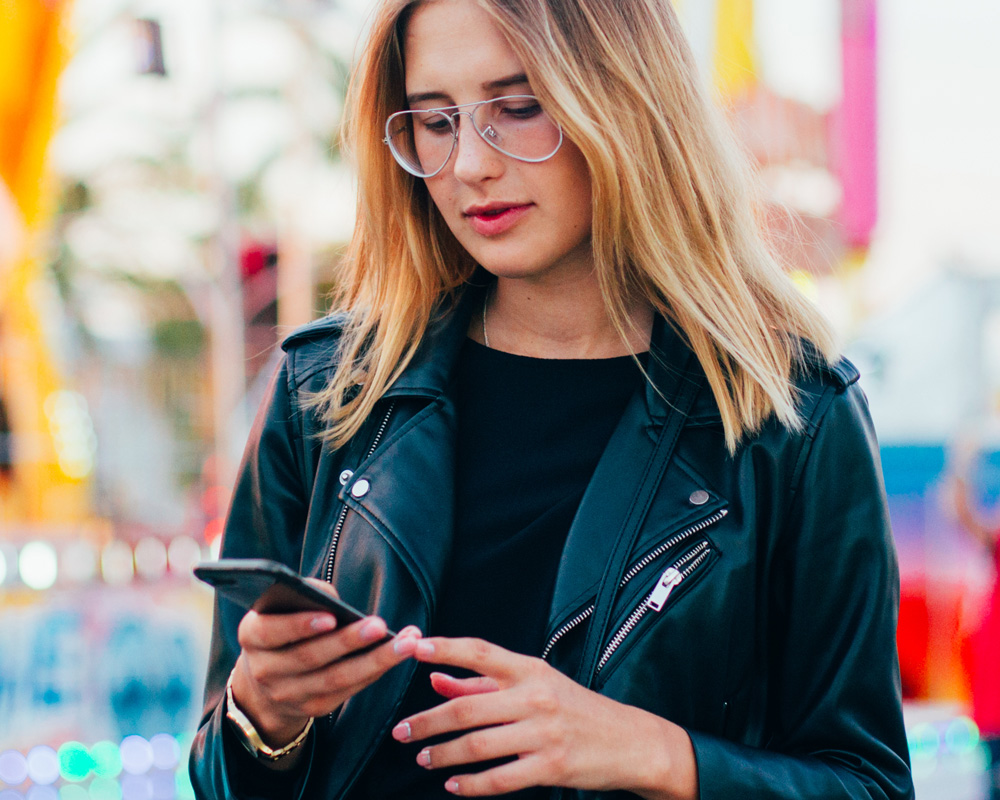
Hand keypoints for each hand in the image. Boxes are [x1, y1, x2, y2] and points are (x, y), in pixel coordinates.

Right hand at [231, 579, 421, 749]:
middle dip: (348, 641)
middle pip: (310, 657)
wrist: (266, 680)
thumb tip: (333, 598)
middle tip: (379, 625)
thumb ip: (303, 596)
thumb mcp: (280, 608)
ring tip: (405, 642)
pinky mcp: (314, 708)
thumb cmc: (282, 627)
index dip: (299, 625)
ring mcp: (289, 695)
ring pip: (335, 679)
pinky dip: (374, 672)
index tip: (330, 616)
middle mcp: (266, 670)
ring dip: (374, 660)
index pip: (271, 632)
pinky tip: (397, 655)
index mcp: (252, 637)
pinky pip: (348, 691)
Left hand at [390, 637, 696, 798]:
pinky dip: (471, 785)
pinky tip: (453, 784)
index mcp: (531, 669)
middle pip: (468, 707)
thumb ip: (483, 681)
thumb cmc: (574, 708)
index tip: (414, 647)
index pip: (481, 651)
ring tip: (422, 758)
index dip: (446, 648)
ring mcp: (544, 732)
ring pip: (479, 745)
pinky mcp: (552, 766)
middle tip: (400, 731)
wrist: (629, 741)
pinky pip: (500, 779)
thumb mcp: (534, 684)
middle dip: (428, 721)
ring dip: (443, 754)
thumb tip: (436, 679)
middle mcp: (536, 696)